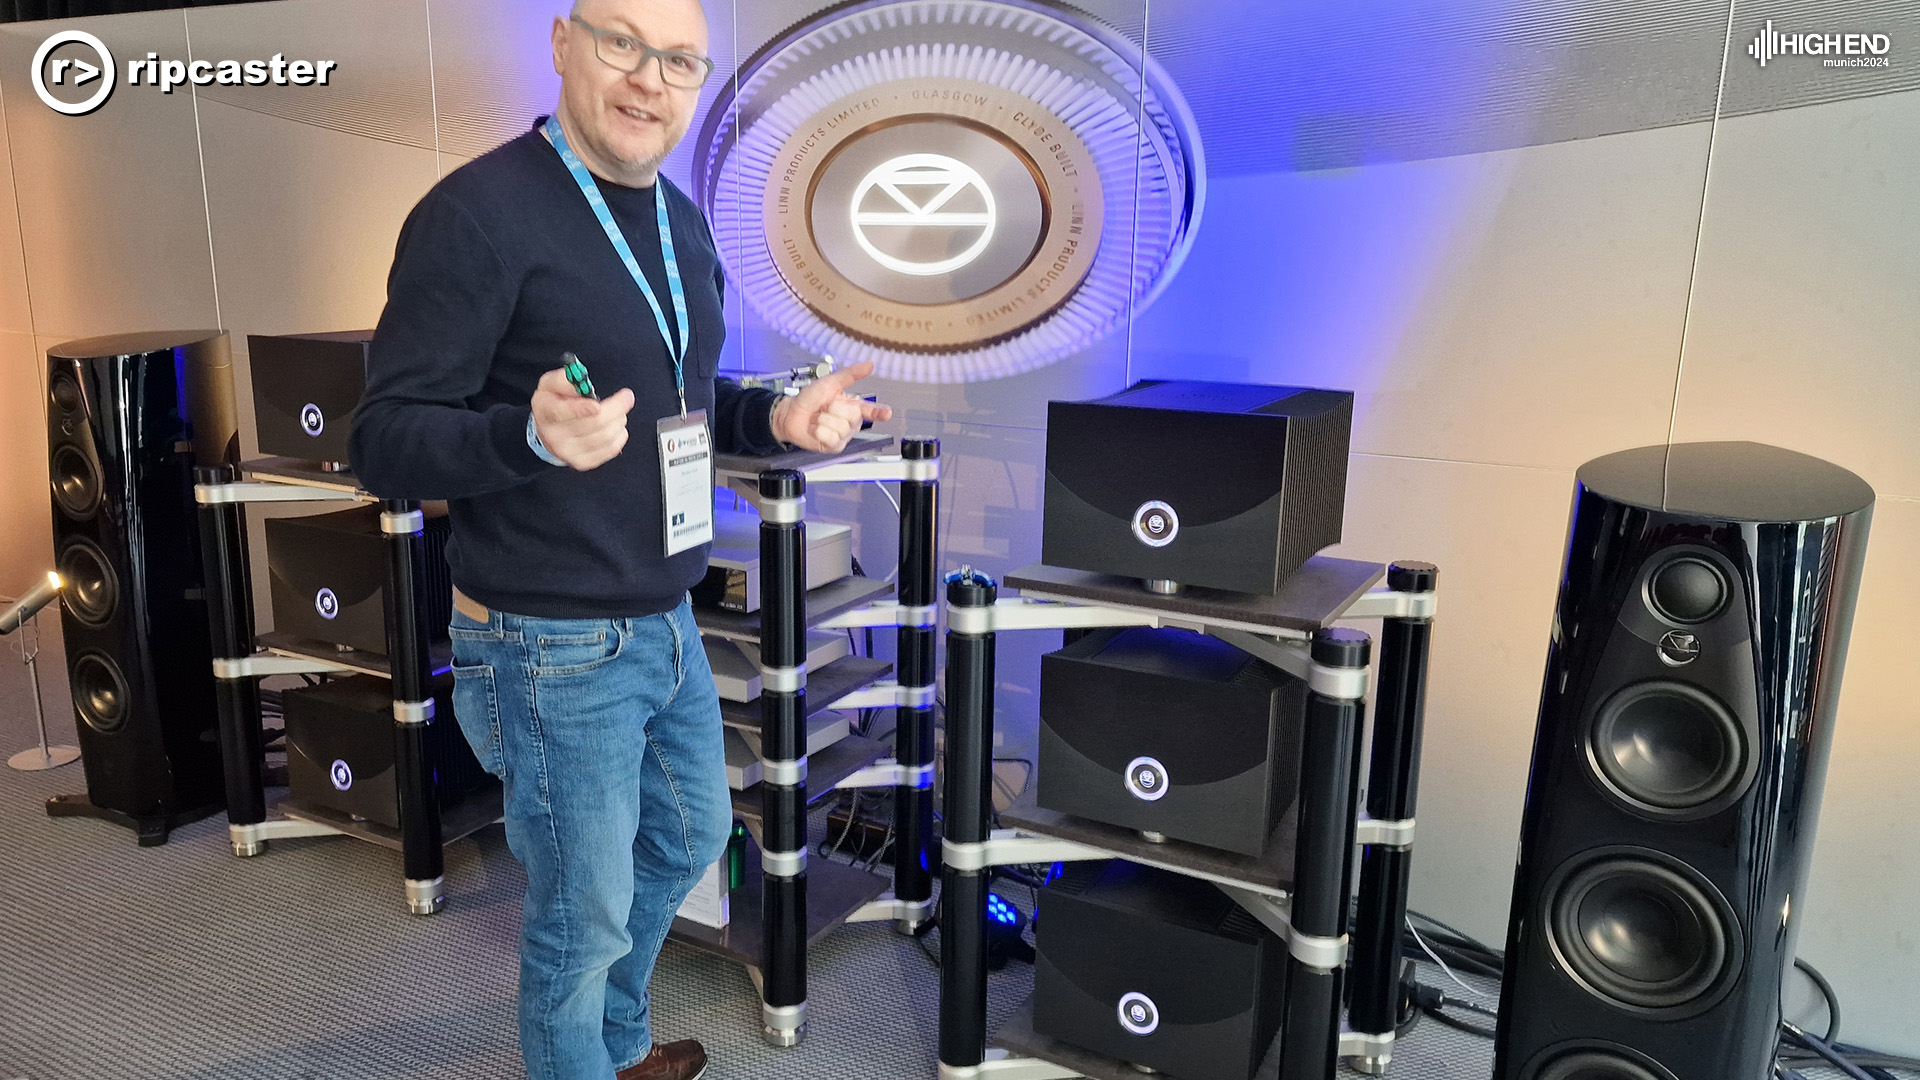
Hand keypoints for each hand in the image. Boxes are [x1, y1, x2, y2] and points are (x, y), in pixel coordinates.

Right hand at [531, 368, 635, 469]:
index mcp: (546, 412)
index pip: (562, 412)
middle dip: (616, 408)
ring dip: (619, 420)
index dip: (581, 409)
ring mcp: (569, 453)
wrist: (548, 432)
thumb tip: (578, 383)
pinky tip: (614, 426)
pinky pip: (611, 449)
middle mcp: (555, 436)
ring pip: (606, 436)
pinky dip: (620, 434)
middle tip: (626, 397)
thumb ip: (563, 380)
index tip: (597, 406)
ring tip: (617, 411)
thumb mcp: (550, 384)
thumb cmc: (554, 403)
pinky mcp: (583, 463)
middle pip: (593, 424)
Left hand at [770, 361, 894, 452]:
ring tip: (818, 418)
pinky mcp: (834, 446)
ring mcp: (843, 435)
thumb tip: (869, 365)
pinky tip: (816, 429)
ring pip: (840, 428)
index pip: (870, 410)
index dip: (879, 412)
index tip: (887, 413)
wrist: (790, 413)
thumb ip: (850, 374)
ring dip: (824, 420)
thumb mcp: (830, 383)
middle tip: (825, 407)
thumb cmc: (810, 398)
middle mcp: (850, 422)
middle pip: (852, 417)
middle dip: (834, 409)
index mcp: (853, 406)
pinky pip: (831, 438)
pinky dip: (819, 431)